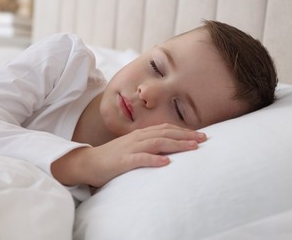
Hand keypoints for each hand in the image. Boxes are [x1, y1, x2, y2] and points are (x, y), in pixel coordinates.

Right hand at [52, 123, 205, 187]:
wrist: (88, 162)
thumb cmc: (112, 157)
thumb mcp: (132, 148)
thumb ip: (147, 146)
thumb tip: (167, 150)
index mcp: (140, 134)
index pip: (165, 129)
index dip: (183, 131)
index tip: (200, 134)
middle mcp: (137, 138)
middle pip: (165, 133)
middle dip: (185, 135)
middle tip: (204, 139)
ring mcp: (130, 148)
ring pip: (156, 143)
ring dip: (175, 144)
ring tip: (192, 148)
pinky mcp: (122, 161)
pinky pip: (140, 159)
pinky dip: (153, 160)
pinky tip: (166, 163)